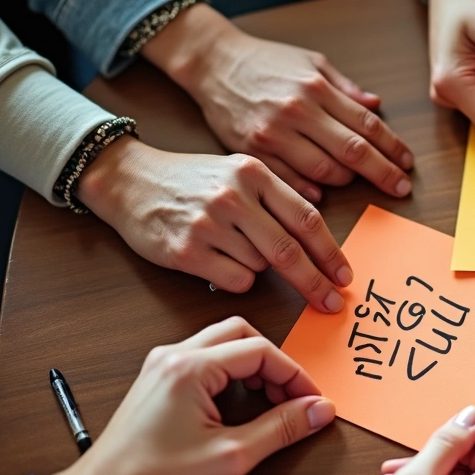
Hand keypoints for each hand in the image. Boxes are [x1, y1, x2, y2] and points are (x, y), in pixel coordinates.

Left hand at [41, 317, 335, 474]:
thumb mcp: (232, 456)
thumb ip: (282, 428)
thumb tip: (318, 410)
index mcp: (190, 368)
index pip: (261, 351)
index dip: (295, 375)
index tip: (311, 402)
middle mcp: (173, 356)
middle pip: (242, 333)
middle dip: (275, 362)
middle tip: (292, 396)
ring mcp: (162, 366)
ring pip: (223, 342)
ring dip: (253, 365)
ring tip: (270, 401)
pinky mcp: (157, 380)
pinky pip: (204, 358)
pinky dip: (231, 372)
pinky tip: (240, 403)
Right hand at [79, 138, 352, 312]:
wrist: (129, 180)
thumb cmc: (192, 181)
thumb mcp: (239, 172)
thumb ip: (277, 198)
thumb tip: (320, 239)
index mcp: (254, 173)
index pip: (307, 220)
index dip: (331, 253)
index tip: (345, 276)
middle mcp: (234, 196)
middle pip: (290, 251)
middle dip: (316, 282)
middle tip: (331, 302)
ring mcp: (209, 224)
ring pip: (261, 267)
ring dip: (259, 267)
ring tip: (234, 246)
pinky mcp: (187, 251)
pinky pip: (235, 280)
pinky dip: (236, 277)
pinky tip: (218, 258)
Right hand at [143, 4, 413, 200]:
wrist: (212, 63)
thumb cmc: (265, 63)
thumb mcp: (310, 62)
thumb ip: (344, 87)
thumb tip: (376, 106)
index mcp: (316, 89)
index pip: (367, 125)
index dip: (392, 148)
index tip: (407, 165)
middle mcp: (297, 112)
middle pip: (352, 152)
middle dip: (382, 174)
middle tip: (400, 188)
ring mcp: (272, 135)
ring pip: (323, 172)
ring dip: (345, 183)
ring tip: (354, 183)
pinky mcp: (251, 153)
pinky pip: (289, 181)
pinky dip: (309, 192)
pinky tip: (321, 196)